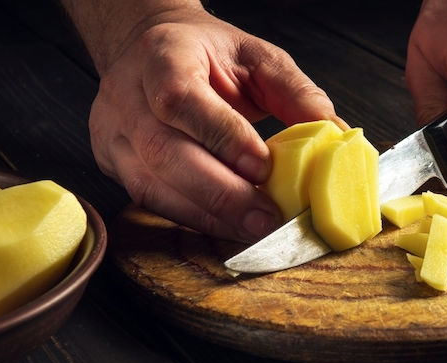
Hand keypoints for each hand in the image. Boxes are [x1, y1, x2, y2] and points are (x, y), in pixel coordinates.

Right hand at [78, 7, 342, 241]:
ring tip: (253, 229)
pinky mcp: (111, 161)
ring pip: (151, 186)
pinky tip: (226, 226)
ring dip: (207, 215)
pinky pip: (150, 200)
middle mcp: (126, 95)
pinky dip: (193, 217)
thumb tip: (335, 135)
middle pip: (164, 153)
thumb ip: (295, 93)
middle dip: (221, 194)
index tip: (263, 168)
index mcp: (162, 57)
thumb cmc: (205, 54)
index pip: (180, 99)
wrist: (150, 49)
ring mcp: (113, 131)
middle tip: (266, 218)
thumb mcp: (256, 56)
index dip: (221, 137)